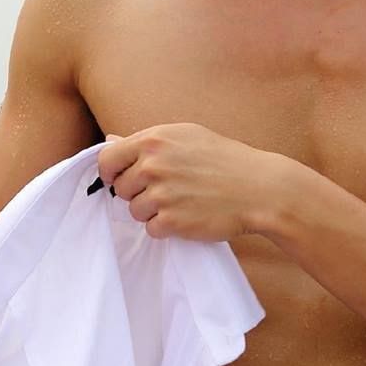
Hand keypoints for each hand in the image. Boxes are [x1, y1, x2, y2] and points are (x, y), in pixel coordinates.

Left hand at [97, 122, 283, 241]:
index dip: (111, 172)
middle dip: (137, 192)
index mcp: (154, 139)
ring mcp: (161, 193)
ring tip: (181, 201)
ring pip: (134, 210)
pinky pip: (151, 229)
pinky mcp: (171, 221)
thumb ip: (147, 141)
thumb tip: (110, 140)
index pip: (107, 158)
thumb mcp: (186, 136)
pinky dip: (166, 227)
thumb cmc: (224, 159)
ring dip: (152, 211)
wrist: (258, 188)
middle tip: (167, 189)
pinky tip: (187, 214)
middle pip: (119, 188)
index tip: (121, 178)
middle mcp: (153, 164)